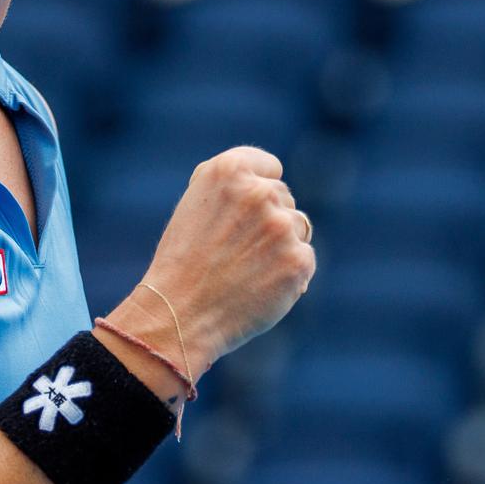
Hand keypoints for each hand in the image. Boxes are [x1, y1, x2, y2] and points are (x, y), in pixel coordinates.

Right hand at [136, 146, 313, 376]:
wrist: (179, 316)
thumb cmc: (183, 261)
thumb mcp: (195, 204)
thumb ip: (233, 185)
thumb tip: (271, 178)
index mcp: (229, 170)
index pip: (269, 167)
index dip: (255, 190)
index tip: (240, 213)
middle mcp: (259, 192)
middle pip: (284, 197)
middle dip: (266, 220)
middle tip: (235, 250)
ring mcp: (282, 226)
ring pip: (299, 226)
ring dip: (281, 244)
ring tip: (247, 268)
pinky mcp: (298, 260)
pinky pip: (305, 258)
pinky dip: (289, 273)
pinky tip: (261, 286)